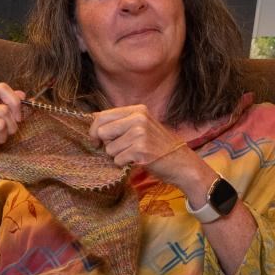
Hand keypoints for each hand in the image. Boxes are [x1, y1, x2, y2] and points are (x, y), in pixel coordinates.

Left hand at [87, 103, 211, 195]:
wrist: (181, 162)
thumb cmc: (157, 146)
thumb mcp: (141, 126)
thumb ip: (120, 122)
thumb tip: (93, 119)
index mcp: (137, 110)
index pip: (102, 115)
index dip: (94, 130)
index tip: (96, 140)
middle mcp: (138, 118)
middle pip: (101, 131)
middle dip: (106, 144)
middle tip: (119, 149)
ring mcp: (140, 133)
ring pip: (109, 148)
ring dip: (118, 156)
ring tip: (134, 154)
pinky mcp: (141, 150)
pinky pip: (117, 160)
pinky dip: (124, 164)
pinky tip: (138, 161)